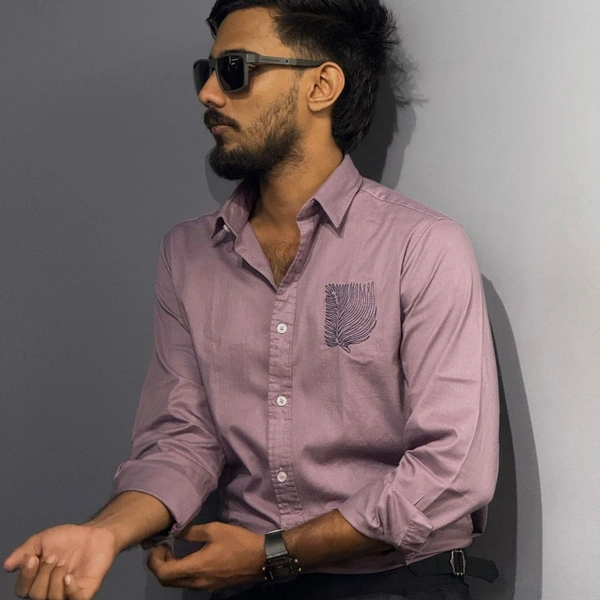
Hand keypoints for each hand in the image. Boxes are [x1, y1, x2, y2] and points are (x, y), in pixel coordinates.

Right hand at [3, 524, 117, 599]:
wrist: (95, 533)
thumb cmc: (68, 538)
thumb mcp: (42, 540)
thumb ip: (24, 551)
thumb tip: (7, 566)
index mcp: (37, 581)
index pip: (23, 590)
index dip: (25, 576)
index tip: (33, 558)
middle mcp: (50, 591)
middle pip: (36, 595)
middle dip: (42, 574)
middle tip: (54, 557)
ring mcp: (67, 593)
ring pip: (52, 599)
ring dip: (55, 579)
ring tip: (63, 561)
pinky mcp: (84, 592)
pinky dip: (69, 590)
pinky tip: (69, 577)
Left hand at [147, 522, 264, 591]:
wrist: (260, 558)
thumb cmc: (238, 542)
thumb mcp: (215, 530)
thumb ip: (192, 532)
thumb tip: (176, 532)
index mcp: (196, 567)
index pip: (164, 573)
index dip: (155, 561)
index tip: (158, 546)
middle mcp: (197, 582)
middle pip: (167, 582)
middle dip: (159, 566)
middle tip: (163, 548)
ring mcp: (204, 587)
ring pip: (178, 584)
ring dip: (170, 570)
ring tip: (172, 552)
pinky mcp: (211, 586)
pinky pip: (189, 583)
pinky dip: (181, 573)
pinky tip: (187, 559)